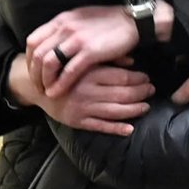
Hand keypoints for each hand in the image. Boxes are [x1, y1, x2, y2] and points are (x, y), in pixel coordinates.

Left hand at [25, 0, 172, 96]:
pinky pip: (68, 71)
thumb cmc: (108, 21)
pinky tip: (56, 93)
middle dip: (34, 73)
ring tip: (45, 90)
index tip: (32, 70)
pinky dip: (59, 84)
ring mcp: (76, 39)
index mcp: (61, 20)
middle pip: (37, 53)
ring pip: (49, 62)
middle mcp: (65, 28)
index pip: (33, 40)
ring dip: (44, 80)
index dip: (29, 58)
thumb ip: (65, 28)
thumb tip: (52, 41)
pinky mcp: (90, 52)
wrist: (132, 20)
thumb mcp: (80, 19)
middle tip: (37, 85)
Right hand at [37, 63, 153, 134]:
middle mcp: (87, 91)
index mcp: (89, 73)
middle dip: (140, 93)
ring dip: (134, 110)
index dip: (138, 79)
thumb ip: (106, 59)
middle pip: (122, 94)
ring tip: (146, 106)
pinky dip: (116, 129)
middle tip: (151, 90)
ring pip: (115, 111)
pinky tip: (129, 129)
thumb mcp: (83, 60)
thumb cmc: (64, 70)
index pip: (121, 78)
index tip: (147, 78)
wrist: (37, 86)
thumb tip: (132, 60)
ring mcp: (83, 108)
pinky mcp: (78, 121)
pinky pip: (100, 127)